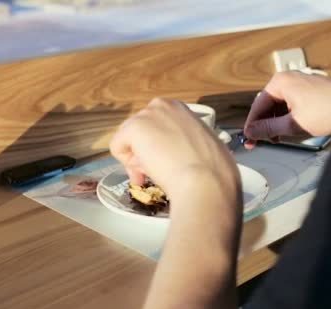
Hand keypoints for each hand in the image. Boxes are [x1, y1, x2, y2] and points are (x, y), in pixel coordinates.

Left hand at [109, 98, 239, 200]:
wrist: (205, 181)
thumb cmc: (213, 171)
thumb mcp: (204, 145)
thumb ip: (188, 143)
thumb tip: (180, 155)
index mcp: (179, 108)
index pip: (157, 127)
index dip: (159, 148)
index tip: (168, 164)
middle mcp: (162, 105)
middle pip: (141, 133)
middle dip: (145, 153)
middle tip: (158, 172)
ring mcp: (146, 115)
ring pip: (129, 141)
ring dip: (137, 160)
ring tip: (154, 174)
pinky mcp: (133, 128)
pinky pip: (117, 148)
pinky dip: (126, 165)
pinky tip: (145, 172)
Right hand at [243, 71, 330, 147]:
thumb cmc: (329, 112)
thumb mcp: (292, 125)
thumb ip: (267, 129)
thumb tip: (251, 132)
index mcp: (281, 82)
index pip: (258, 105)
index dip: (252, 125)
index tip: (248, 138)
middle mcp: (289, 78)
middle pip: (268, 105)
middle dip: (264, 124)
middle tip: (260, 141)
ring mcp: (300, 82)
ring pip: (279, 105)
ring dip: (275, 122)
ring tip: (276, 138)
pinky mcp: (309, 89)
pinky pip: (291, 103)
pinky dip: (287, 117)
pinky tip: (288, 130)